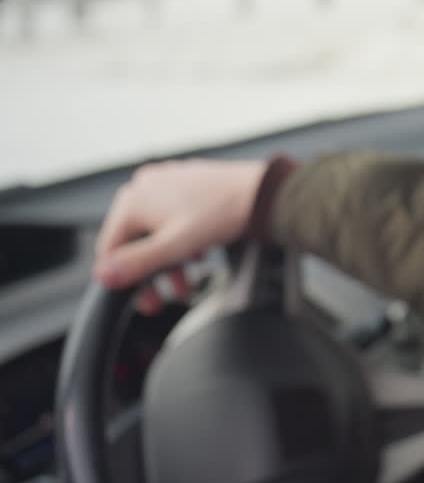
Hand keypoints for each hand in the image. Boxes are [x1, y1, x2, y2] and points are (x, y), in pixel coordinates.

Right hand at [94, 159, 267, 312]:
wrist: (261, 193)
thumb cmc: (223, 212)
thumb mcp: (175, 246)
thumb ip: (138, 262)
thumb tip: (103, 275)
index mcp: (133, 200)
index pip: (111, 249)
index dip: (126, 279)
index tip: (145, 300)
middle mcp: (143, 186)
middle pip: (134, 241)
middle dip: (155, 272)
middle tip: (170, 295)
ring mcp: (164, 182)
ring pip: (154, 231)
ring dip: (170, 260)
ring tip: (189, 278)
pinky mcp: (182, 184)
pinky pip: (170, 218)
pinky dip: (180, 240)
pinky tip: (198, 252)